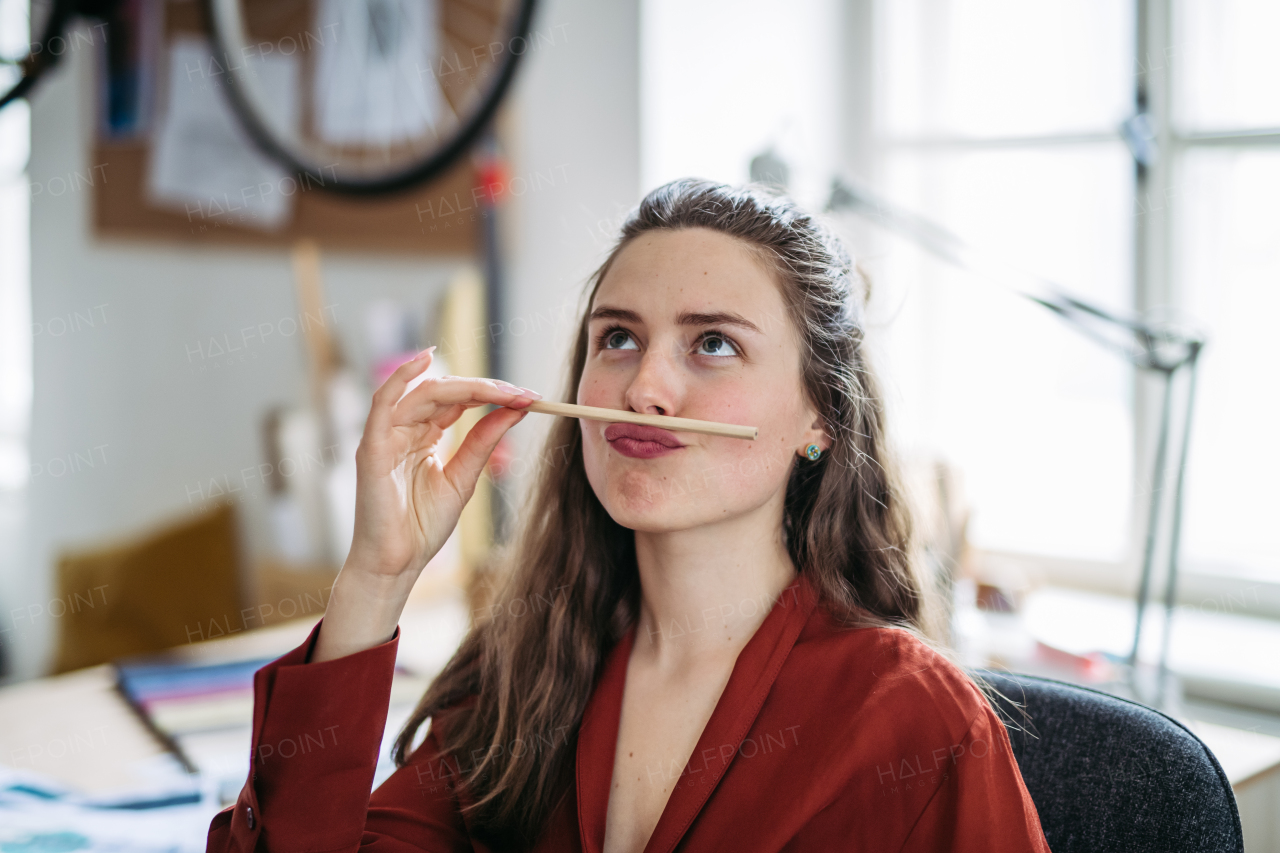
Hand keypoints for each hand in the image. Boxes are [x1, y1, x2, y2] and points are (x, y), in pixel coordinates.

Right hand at [313, 349, 538, 661]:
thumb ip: (483, 442)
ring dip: (464, 386)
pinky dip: (401, 377)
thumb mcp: (464, 478)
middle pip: (445, 392)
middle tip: (523, 392)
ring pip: (423, 392)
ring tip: (500, 389)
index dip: (492, 394)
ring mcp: (386, 435)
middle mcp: (404, 429)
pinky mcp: (371, 446)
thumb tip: (515, 408)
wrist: (397, 564)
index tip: (530, 396)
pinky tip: (424, 360)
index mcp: (424, 435)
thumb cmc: (422, 527)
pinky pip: (383, 401)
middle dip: (486, 388)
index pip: (459, 401)